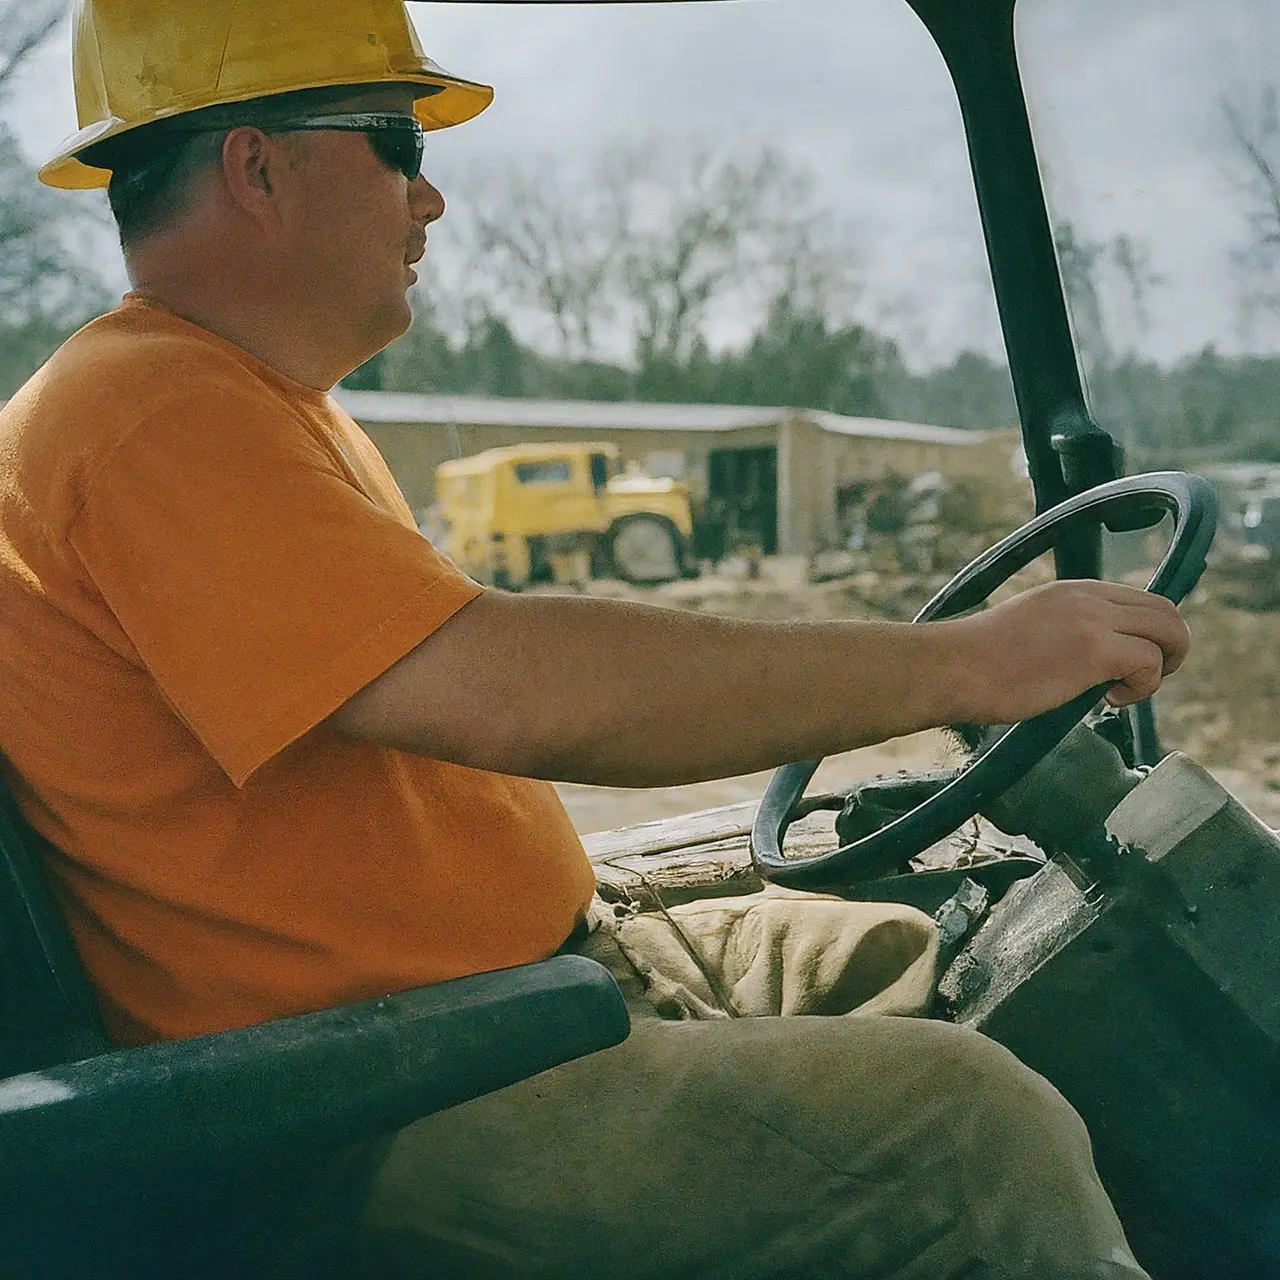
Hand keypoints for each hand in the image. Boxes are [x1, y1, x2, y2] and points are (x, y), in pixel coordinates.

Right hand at [944, 579, 1190, 724]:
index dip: (1148, 632)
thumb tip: (1083, 657)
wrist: (954, 669)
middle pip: (1164, 610)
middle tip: (1144, 678)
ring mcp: (1093, 621)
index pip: (1139, 598)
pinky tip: (1111, 699)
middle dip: (1170, 647)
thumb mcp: (1027, 628)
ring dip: (1162, 666)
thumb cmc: (976, 662)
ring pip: (1168, 631)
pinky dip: (1143, 687)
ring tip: (1127, 691)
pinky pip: (1150, 663)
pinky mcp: (1095, 652)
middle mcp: (1088, 597)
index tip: (1131, 661)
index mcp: (1072, 590)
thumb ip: (1062, 630)